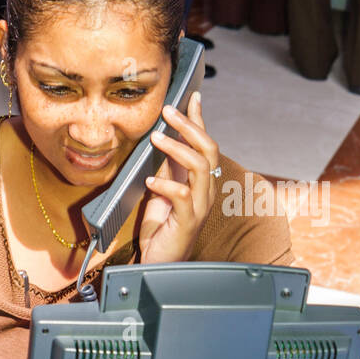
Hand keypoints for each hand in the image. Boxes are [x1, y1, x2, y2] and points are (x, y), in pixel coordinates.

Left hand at [134, 91, 219, 264]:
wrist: (159, 262)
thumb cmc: (161, 226)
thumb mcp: (161, 188)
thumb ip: (166, 166)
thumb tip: (162, 136)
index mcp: (200, 180)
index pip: (205, 143)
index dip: (200, 119)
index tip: (193, 96)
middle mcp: (206, 190)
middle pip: (209, 149)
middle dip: (189, 126)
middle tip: (167, 111)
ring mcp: (200, 206)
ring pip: (201, 167)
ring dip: (177, 148)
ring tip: (155, 138)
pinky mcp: (189, 222)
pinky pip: (183, 197)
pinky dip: (167, 185)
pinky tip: (150, 181)